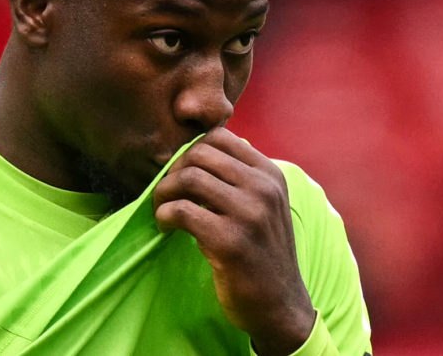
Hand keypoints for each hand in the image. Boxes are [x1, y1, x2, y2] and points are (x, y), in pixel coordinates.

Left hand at [153, 127, 315, 354]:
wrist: (280, 305)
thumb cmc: (263, 253)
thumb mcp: (263, 206)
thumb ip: (240, 178)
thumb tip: (194, 154)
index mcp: (271, 174)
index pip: (220, 137)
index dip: (191, 151)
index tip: (181, 174)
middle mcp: (263, 188)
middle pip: (200, 153)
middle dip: (174, 170)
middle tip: (167, 193)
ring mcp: (249, 214)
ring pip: (188, 178)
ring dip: (164, 193)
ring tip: (162, 210)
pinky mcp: (230, 241)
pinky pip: (182, 211)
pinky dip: (164, 215)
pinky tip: (166, 227)